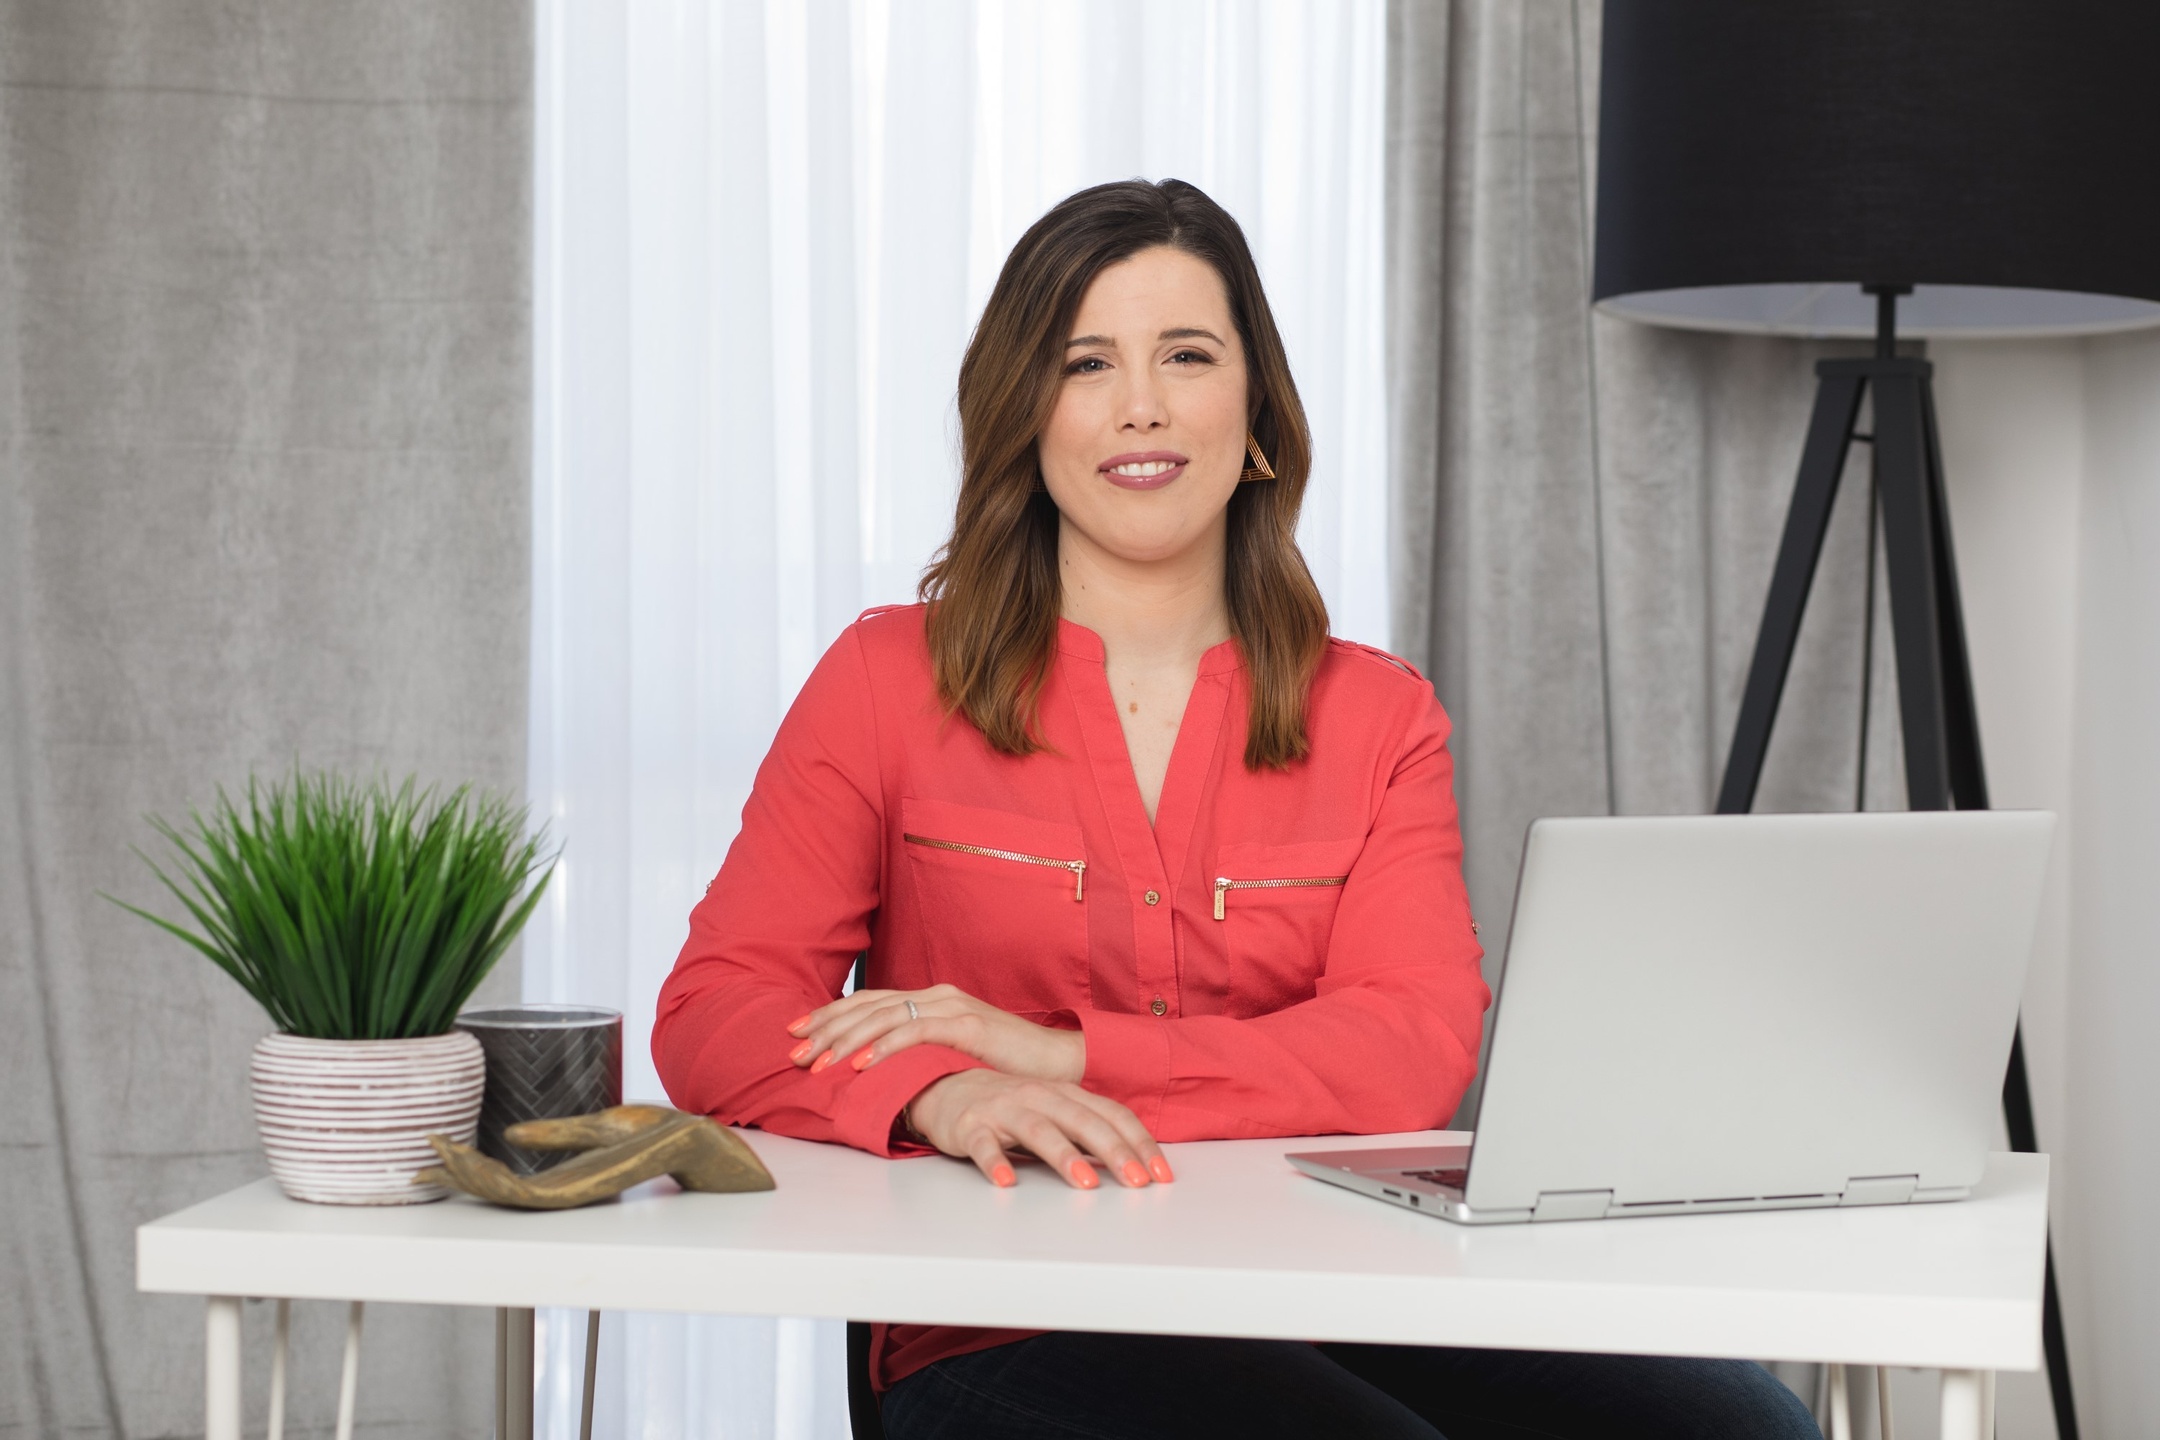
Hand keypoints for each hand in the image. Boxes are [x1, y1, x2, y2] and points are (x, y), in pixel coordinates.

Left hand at [786, 983, 1084, 1081]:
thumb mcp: (952, 1055)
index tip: (796, 1032)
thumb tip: (877, 1072)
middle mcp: (936, 995)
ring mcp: (951, 1006)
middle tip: (793, 1050)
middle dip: (826, 1028)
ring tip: (818, 1061)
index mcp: (930, 999)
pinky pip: (916, 1031)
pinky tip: (861, 1062)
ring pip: (884, 1017)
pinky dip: (885, 1046)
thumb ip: (919, 1055)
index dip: (829, 1015)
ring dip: (846, 1040)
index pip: (868, 1002)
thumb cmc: (1004, 1064)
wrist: (1056, 1062)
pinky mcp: (967, 1023)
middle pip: (867, 1006)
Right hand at [905, 1069, 1174, 1189]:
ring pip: (1038, 1130)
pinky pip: (983, 1145)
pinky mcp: (970, 1126)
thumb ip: (1088, 1129)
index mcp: (1065, 1093)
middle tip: (1137, 1181)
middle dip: (1114, 1151)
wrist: (945, 1087)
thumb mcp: (1054, 1110)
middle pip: (1082, 1121)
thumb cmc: (1009, 1104)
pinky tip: (1008, 1181)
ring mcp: (1003, 1109)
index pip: (1112, 1115)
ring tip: (1086, 1182)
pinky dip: (996, 1162)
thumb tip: (1132, 1161)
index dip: (1140, 1142)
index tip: (1162, 1174)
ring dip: (1064, 1156)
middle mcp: (1038, 1096)